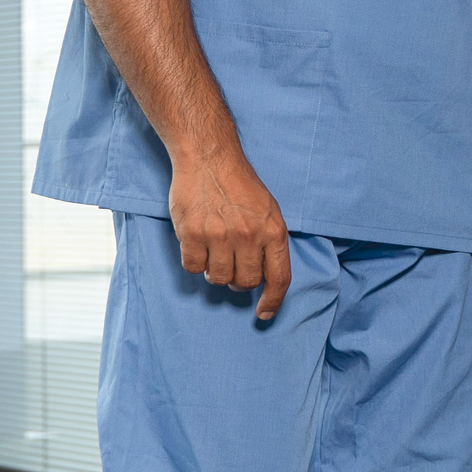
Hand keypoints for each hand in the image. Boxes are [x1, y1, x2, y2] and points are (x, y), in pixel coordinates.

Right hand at [169, 150, 292, 319]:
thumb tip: (265, 278)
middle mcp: (248, 235)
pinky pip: (193, 267)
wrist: (209, 157)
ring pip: (217, 278)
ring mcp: (220, 235)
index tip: (264, 313)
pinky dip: (194, 261)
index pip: (279, 278)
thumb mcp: (268, 210)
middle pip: (244, 283)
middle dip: (237, 281)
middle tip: (231, 264)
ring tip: (214, 249)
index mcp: (273, 231)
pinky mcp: (193, 233)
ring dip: (214, 271)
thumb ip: (269, 243)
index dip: (273, 301)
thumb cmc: (239, 184)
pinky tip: (197, 243)